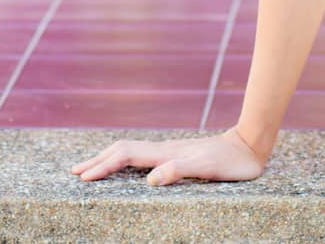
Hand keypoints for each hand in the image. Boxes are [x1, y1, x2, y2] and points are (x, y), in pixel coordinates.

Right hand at [68, 127, 267, 185]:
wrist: (250, 145)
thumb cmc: (231, 161)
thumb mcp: (207, 167)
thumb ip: (179, 170)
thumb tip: (150, 180)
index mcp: (165, 153)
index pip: (125, 156)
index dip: (103, 167)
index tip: (83, 178)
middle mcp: (163, 150)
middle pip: (122, 150)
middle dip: (97, 161)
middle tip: (75, 172)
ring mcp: (169, 152)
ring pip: (131, 152)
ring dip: (108, 159)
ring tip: (91, 168)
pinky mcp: (177, 156)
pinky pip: (142, 157)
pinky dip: (125, 161)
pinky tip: (126, 168)